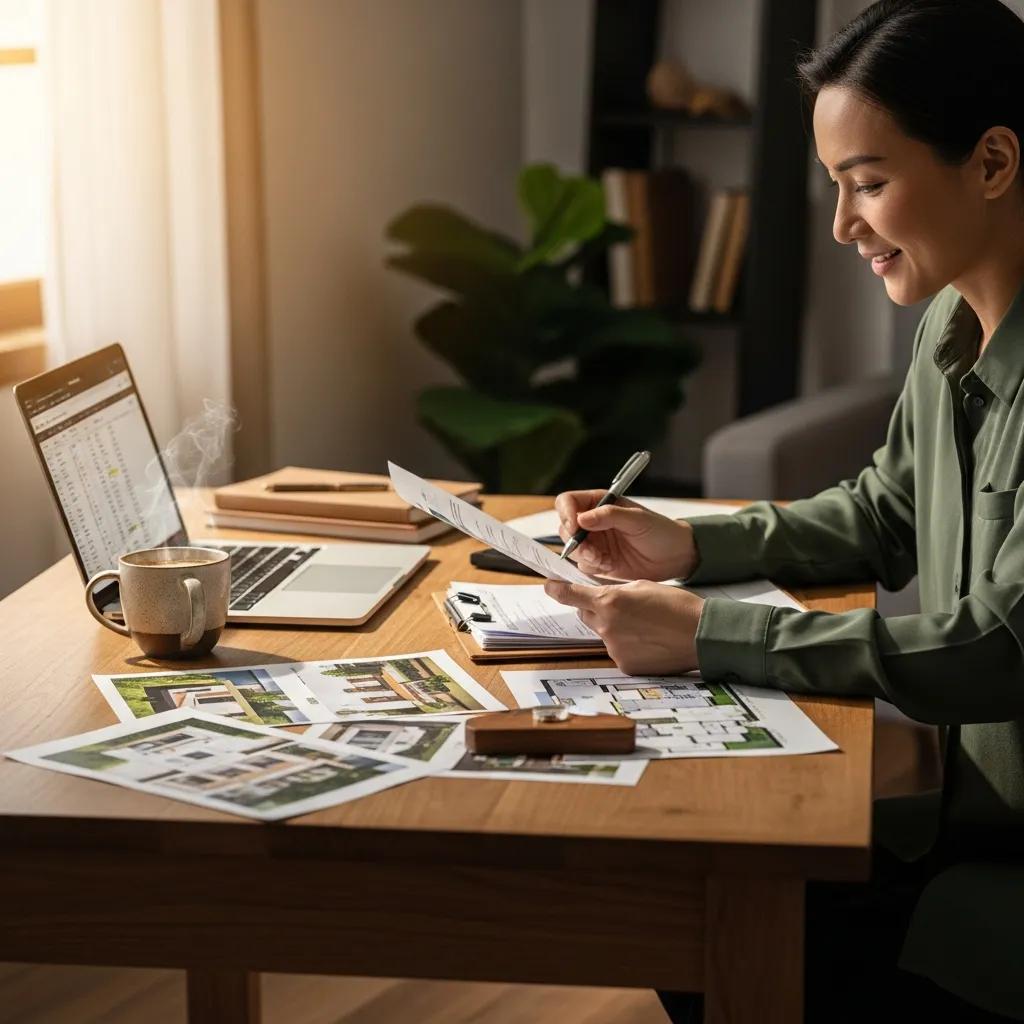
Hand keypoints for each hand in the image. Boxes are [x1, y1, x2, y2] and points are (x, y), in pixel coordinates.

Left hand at [544, 579, 702, 675]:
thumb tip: (601, 594)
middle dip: (597, 609)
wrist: (701, 634)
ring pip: (604, 633)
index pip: (571, 595)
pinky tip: (649, 641)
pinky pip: (618, 651)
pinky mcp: (625, 665)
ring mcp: (615, 648)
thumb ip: (616, 590)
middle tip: (621, 607)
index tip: (549, 586)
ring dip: (615, 628)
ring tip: (645, 626)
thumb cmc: (677, 606)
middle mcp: (607, 626)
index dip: (557, 590)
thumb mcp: (643, 586)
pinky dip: (628, 645)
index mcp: (610, 601)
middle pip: (587, 615)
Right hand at [555, 490, 698, 580]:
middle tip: (592, 551)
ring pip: (572, 549)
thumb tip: (582, 518)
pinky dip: (592, 567)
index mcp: (599, 503)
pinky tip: (609, 566)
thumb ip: (609, 515)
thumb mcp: (637, 519)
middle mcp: (592, 522)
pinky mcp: (598, 562)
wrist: (675, 557)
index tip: (574, 528)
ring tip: (603, 560)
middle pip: (565, 528)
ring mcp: (594, 542)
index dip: (566, 513)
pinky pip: (583, 565)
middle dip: (575, 541)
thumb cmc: (661, 531)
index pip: (568, 502)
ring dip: (583, 556)